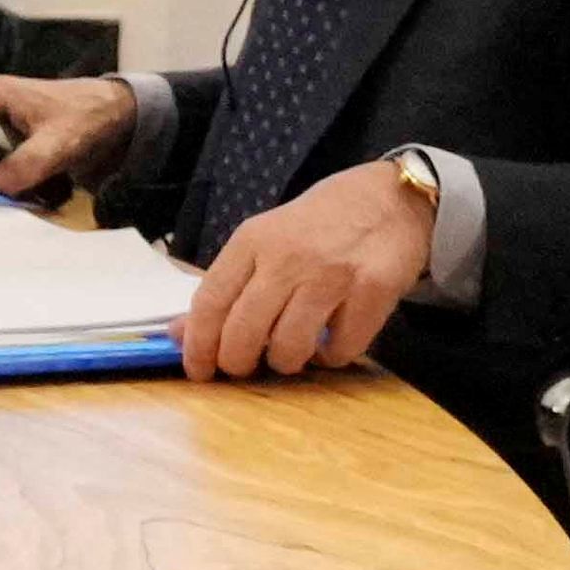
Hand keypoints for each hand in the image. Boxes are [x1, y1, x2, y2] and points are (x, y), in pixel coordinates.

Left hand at [179, 158, 439, 378]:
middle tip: (243, 367)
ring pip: (289, 348)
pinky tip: (331, 340)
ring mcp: (332, 274)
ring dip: (285, 362)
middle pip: (244, 332)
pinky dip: (330, 357)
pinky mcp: (372, 291)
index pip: (210, 301)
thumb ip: (227, 285)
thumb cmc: (319, 225)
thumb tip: (179, 333)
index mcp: (253, 240)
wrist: (390, 199)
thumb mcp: (266, 239)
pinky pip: (339, 349)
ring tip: (290, 352)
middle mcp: (289, 257)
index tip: (197, 370)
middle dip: (237, 363)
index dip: (198, 345)